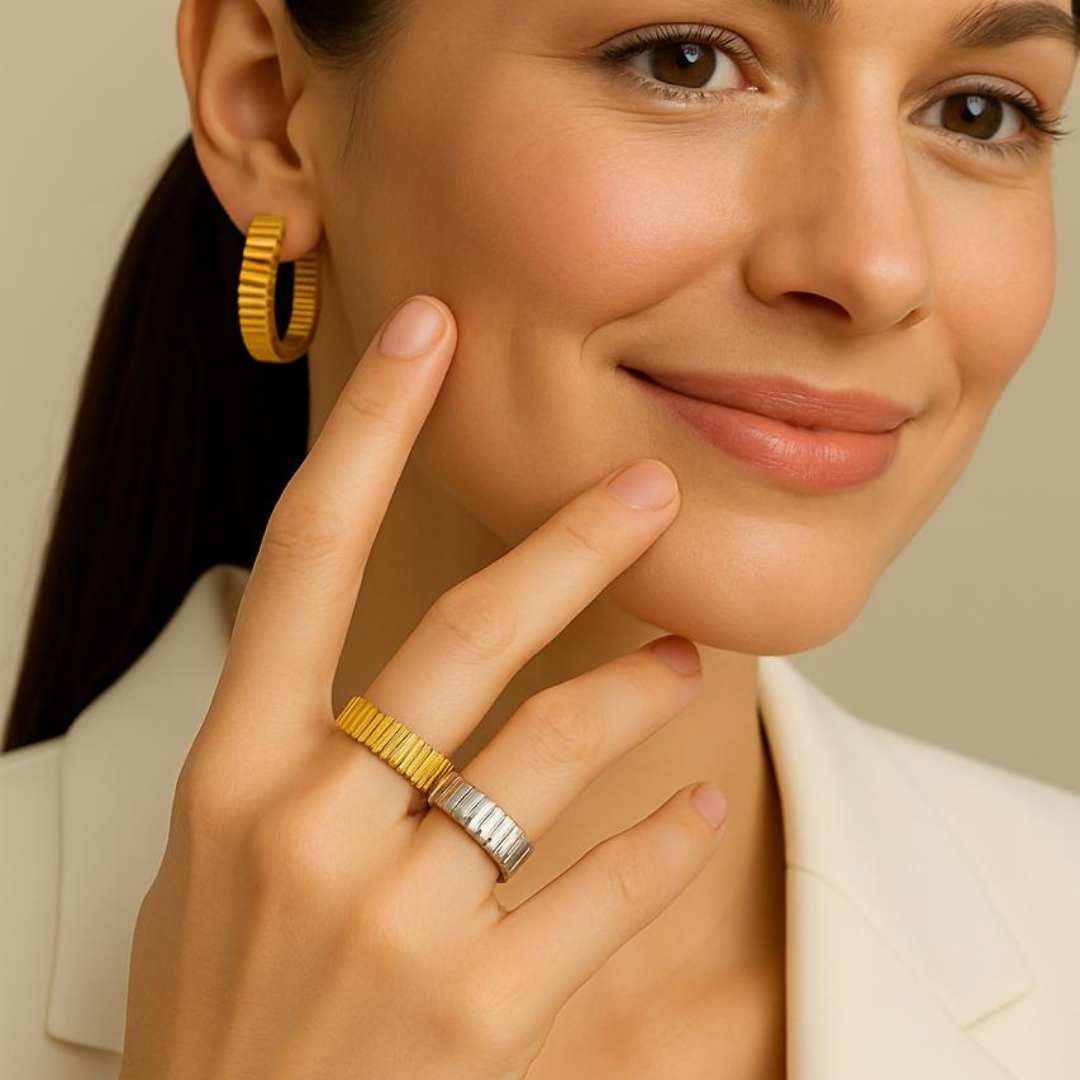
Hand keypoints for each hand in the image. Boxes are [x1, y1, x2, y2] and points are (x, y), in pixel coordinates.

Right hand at [118, 294, 729, 1079]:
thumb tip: (343, 680)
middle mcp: (314, 827)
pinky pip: (602, 892)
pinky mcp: (484, 1014)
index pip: (304, 554)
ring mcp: (399, 921)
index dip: (364, 429)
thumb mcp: (207, 868)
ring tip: (680, 655)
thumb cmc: (219, 1012)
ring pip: (547, 753)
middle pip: (463, 635)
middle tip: (644, 489)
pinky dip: (663, 839)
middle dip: (566, 547)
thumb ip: (278, 767)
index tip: (424, 337)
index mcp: (238, 775)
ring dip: (630, 689)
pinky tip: (697, 801)